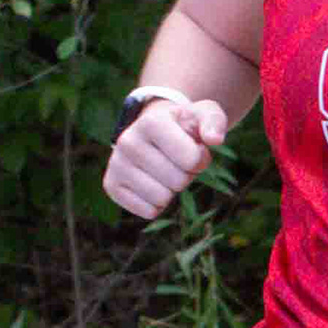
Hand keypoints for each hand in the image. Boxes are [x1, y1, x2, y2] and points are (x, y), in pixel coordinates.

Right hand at [102, 94, 228, 218]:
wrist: (152, 131)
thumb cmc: (183, 126)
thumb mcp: (203, 115)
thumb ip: (215, 122)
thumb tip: (215, 139)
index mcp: (151, 122)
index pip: (192, 160)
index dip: (201, 159)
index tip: (193, 147)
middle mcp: (127, 141)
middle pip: (178, 182)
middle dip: (186, 174)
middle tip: (177, 161)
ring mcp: (116, 164)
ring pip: (162, 199)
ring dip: (171, 190)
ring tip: (165, 170)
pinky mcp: (112, 186)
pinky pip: (148, 211)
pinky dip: (157, 204)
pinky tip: (152, 183)